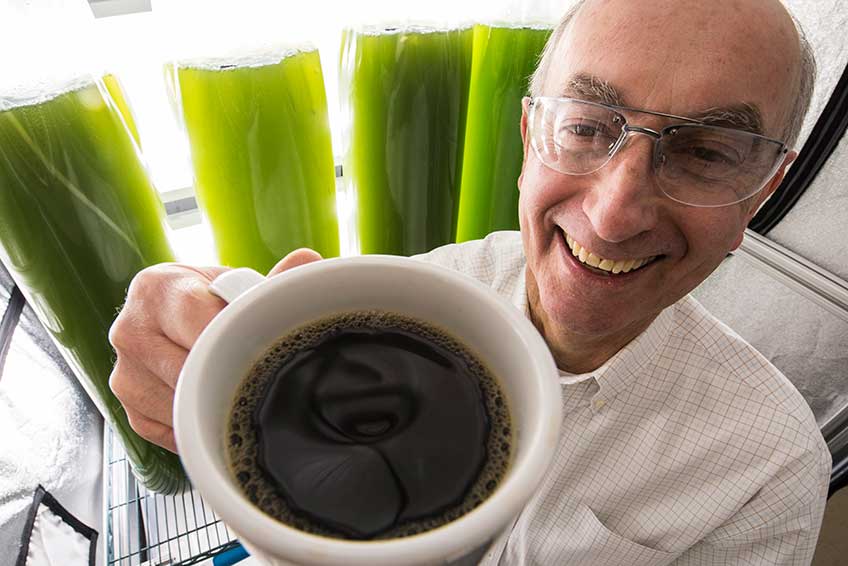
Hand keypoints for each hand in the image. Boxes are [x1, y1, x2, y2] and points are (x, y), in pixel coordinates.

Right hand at [108, 248, 322, 452]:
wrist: (175, 317)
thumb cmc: (210, 300)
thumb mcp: (238, 284)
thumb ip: (273, 281)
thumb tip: (309, 261)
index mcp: (157, 288)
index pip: (197, 321)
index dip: (235, 339)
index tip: (262, 350)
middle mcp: (130, 329)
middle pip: (189, 370)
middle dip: (228, 375)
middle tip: (261, 376)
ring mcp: (125, 374)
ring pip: (181, 407)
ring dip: (215, 404)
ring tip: (240, 387)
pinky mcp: (130, 409)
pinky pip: (173, 430)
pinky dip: (200, 425)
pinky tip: (216, 404)